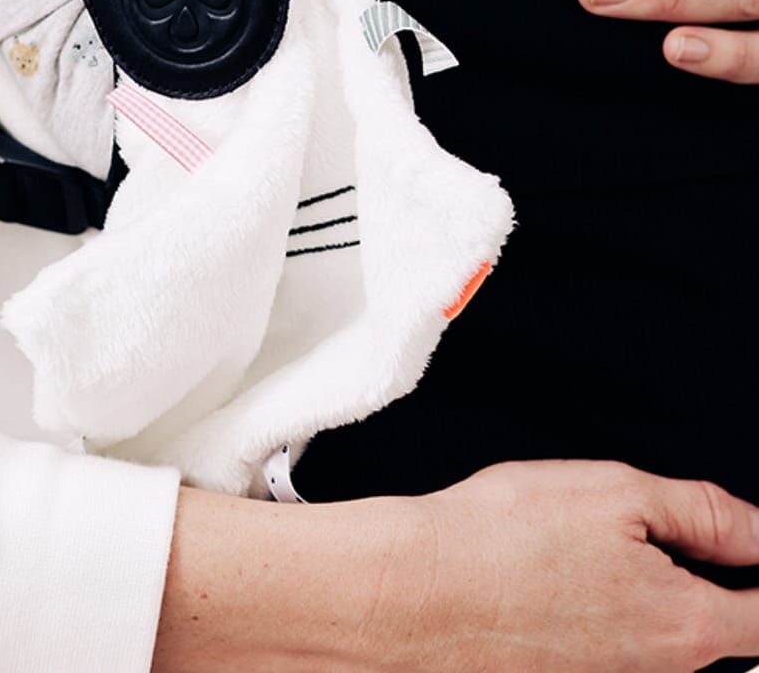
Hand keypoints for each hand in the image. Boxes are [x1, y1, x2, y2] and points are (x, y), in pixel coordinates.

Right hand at [155, 461, 758, 670]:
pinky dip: (591, 608)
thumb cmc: (497, 540)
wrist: (411, 590)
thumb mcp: (613, 490)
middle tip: (639, 530)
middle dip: (696, 575)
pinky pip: (606, 645)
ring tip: (572, 548)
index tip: (743, 547)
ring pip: (654, 634)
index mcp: (687, 625)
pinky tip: (545, 576)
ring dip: (635, 591)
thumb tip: (756, 530)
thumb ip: (704, 511)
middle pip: (716, 626)